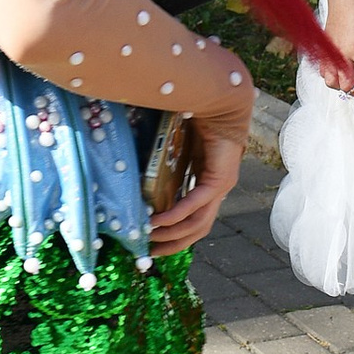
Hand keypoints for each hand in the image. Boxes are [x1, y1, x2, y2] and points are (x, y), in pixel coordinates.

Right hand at [146, 108, 250, 253]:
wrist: (219, 101)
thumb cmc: (196, 119)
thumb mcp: (174, 150)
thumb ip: (161, 164)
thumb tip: (132, 170)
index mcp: (207, 186)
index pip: (193, 220)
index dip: (175, 236)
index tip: (152, 244)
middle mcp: (217, 192)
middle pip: (197, 230)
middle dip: (173, 244)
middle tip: (149, 253)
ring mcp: (221, 188)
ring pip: (197, 223)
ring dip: (173, 234)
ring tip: (150, 238)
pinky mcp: (219, 179)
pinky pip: (196, 203)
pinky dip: (177, 215)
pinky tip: (159, 221)